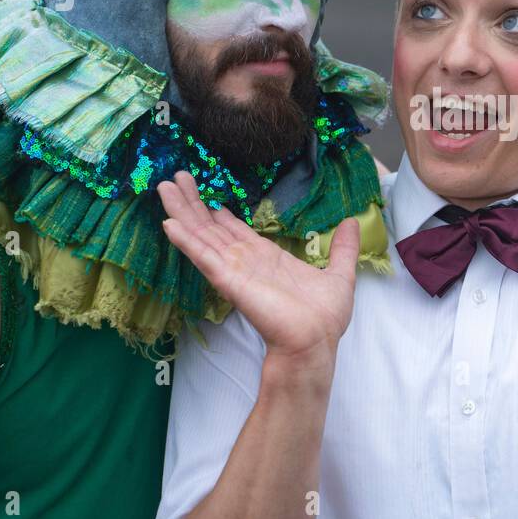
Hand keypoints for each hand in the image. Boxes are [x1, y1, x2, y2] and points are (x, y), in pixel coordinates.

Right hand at [157, 170, 358, 368]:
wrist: (315, 341)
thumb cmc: (324, 316)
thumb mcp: (339, 274)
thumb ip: (343, 248)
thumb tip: (353, 222)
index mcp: (267, 258)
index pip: (236, 231)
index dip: (219, 213)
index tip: (207, 195)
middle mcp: (245, 261)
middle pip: (211, 227)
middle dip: (193, 203)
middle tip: (175, 177)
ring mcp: (234, 269)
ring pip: (202, 235)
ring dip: (183, 211)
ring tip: (164, 188)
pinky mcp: (229, 280)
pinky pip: (203, 257)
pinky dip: (186, 240)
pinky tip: (169, 223)